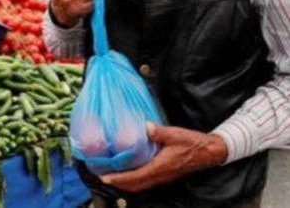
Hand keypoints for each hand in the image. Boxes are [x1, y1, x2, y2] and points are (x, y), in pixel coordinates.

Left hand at [101, 123, 228, 192]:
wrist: (209, 152)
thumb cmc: (193, 143)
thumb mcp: (175, 134)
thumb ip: (159, 132)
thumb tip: (146, 127)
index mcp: (161, 167)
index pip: (136, 177)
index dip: (120, 178)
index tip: (106, 177)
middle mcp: (161, 175)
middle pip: (135, 185)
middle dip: (118, 183)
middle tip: (103, 176)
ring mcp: (163, 177)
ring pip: (140, 185)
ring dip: (125, 183)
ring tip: (112, 175)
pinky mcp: (165, 175)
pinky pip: (146, 181)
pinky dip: (134, 179)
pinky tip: (128, 172)